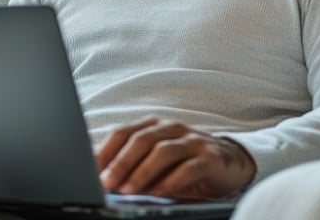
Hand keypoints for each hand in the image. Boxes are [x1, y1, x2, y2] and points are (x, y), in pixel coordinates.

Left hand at [97, 117, 255, 199]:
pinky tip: (158, 193)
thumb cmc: (184, 163)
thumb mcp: (156, 161)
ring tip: (128, 190)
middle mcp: (172, 128)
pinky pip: (188, 167)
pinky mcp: (210, 157)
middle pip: (142, 139)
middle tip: (106, 183)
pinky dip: (171, 181)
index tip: (90, 172)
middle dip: (121, 162)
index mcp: (154, 126)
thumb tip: (101, 178)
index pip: (124, 132)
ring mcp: (192, 140)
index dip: (105, 151)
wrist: (229, 162)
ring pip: (163, 151)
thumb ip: (133, 164)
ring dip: (142, 172)